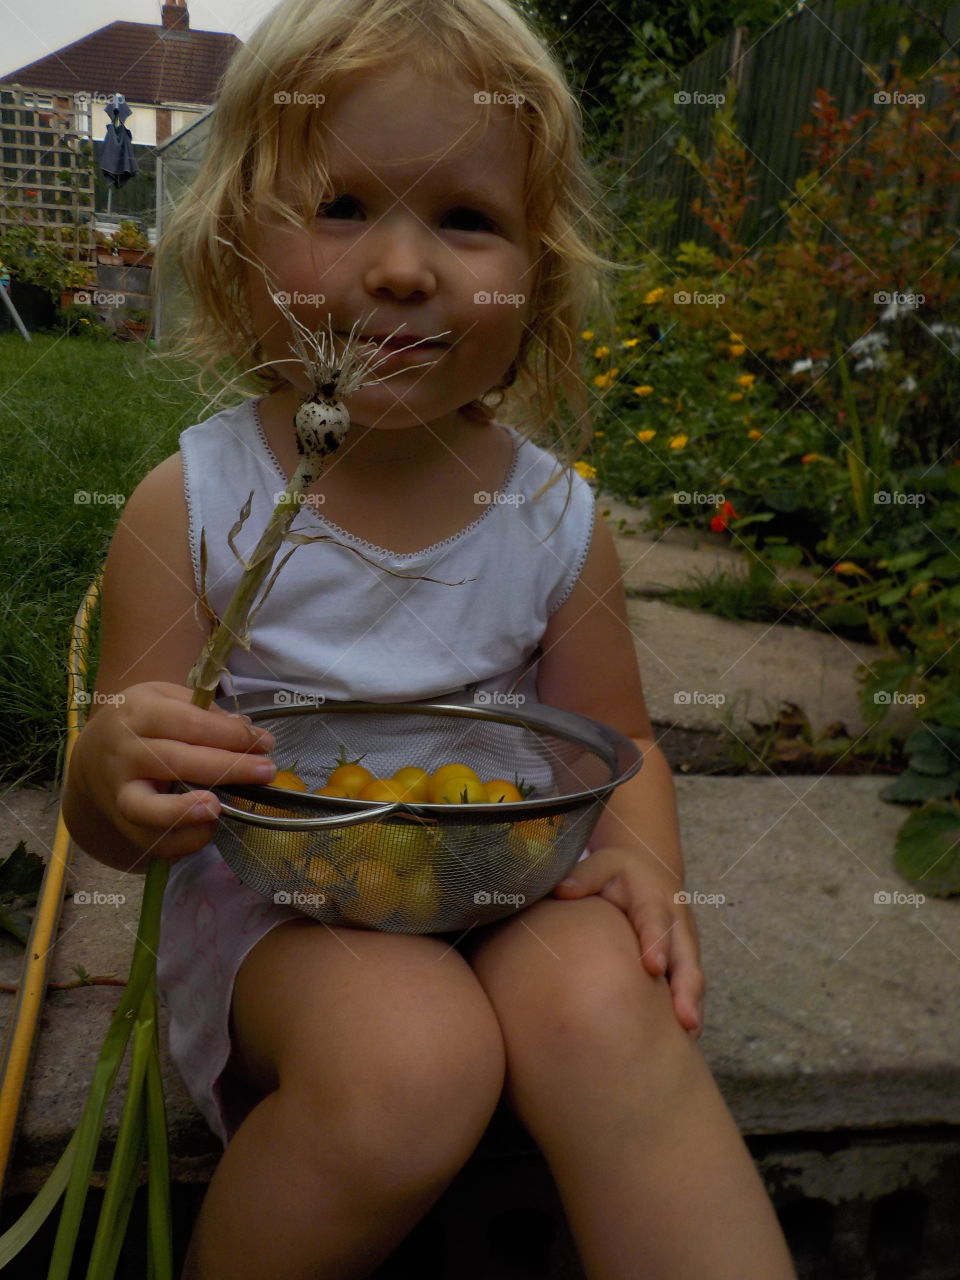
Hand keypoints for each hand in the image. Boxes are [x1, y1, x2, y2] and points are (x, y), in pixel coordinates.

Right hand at [71, 681, 276, 863]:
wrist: (92, 756)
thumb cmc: (142, 723)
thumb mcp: (166, 698)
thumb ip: (204, 711)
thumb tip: (246, 730)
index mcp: (139, 713)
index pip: (189, 724)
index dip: (230, 735)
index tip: (266, 743)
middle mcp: (125, 753)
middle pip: (176, 762)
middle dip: (228, 768)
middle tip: (266, 771)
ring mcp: (120, 791)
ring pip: (147, 808)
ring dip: (184, 812)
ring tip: (218, 808)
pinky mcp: (124, 824)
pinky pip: (153, 841)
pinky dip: (184, 840)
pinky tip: (210, 826)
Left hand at [553, 845, 703, 1038]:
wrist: (650, 873)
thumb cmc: (618, 874)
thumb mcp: (601, 865)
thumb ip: (583, 877)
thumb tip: (561, 891)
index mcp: (654, 898)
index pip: (655, 920)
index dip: (656, 942)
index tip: (653, 966)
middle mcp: (676, 924)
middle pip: (686, 956)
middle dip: (686, 987)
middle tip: (684, 1018)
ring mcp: (684, 946)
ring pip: (692, 977)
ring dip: (692, 1006)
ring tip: (689, 1035)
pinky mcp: (684, 963)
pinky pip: (689, 990)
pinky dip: (688, 1013)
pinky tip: (683, 1042)